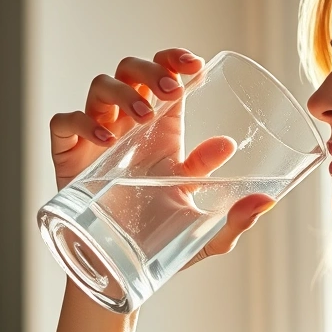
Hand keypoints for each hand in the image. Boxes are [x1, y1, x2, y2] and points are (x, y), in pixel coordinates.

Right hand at [48, 48, 275, 270]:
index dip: (176, 60)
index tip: (195, 66)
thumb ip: (236, 219)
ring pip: (101, 86)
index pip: (167, 77)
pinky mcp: (68, 155)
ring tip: (143, 118)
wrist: (120, 272)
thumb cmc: (162, 243)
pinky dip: (82, 121)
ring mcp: (97, 137)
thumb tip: (266, 201)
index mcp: (164, 132)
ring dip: (122, 92)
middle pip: (133, 70)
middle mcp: (130, 127)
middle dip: (151, 70)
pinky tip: (105, 140)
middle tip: (172, 90)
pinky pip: (65, 122)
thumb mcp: (206, 233)